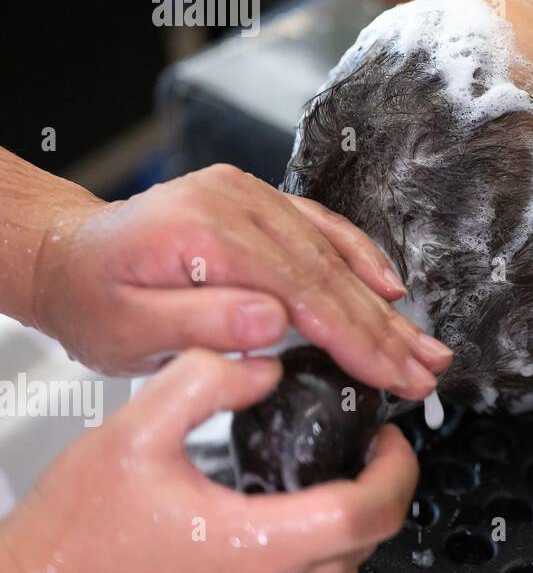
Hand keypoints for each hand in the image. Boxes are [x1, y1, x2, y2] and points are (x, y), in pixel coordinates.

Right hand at [0, 351, 416, 572]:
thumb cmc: (74, 532)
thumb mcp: (134, 432)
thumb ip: (202, 384)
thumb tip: (261, 364)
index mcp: (255, 542)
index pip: (364, 512)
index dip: (394, 468)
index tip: (388, 435)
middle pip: (367, 541)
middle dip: (385, 486)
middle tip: (373, 446)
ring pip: (342, 566)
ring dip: (356, 516)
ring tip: (340, 468)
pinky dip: (325, 542)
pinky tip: (298, 504)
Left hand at [32, 163, 447, 399]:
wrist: (67, 253)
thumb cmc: (89, 297)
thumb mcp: (125, 329)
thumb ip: (201, 323)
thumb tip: (274, 321)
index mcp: (206, 231)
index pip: (303, 289)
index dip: (354, 337)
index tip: (392, 374)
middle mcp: (236, 203)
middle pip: (329, 272)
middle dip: (384, 329)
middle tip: (425, 371)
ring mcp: (252, 198)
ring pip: (334, 255)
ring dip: (383, 306)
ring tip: (422, 347)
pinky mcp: (260, 203)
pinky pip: (323, 229)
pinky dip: (361, 259)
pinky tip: (390, 290)